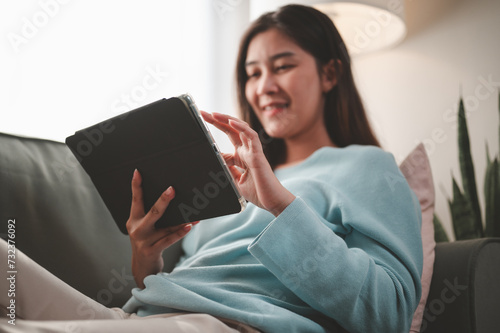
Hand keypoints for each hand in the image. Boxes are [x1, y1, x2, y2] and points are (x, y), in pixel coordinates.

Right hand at [126, 169, 196, 287]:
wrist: (142, 268)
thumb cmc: (148, 243)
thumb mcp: (145, 229)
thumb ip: (153, 216)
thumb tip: (173, 199)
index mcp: (133, 220)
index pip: (135, 200)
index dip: (136, 185)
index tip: (138, 172)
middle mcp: (137, 229)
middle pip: (152, 212)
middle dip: (163, 200)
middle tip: (172, 189)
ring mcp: (143, 241)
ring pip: (165, 226)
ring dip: (180, 219)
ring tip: (193, 211)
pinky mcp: (152, 251)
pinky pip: (169, 239)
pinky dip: (180, 232)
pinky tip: (189, 226)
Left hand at [200, 111, 294, 215]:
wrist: (273, 202)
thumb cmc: (258, 192)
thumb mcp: (235, 180)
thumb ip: (226, 169)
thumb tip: (214, 160)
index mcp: (241, 155)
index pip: (228, 136)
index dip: (215, 129)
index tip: (202, 123)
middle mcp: (247, 150)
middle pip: (232, 129)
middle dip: (218, 120)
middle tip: (203, 113)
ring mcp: (253, 151)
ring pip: (241, 129)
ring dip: (226, 120)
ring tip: (213, 114)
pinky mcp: (258, 155)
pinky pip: (251, 137)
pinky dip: (241, 128)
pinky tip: (230, 122)